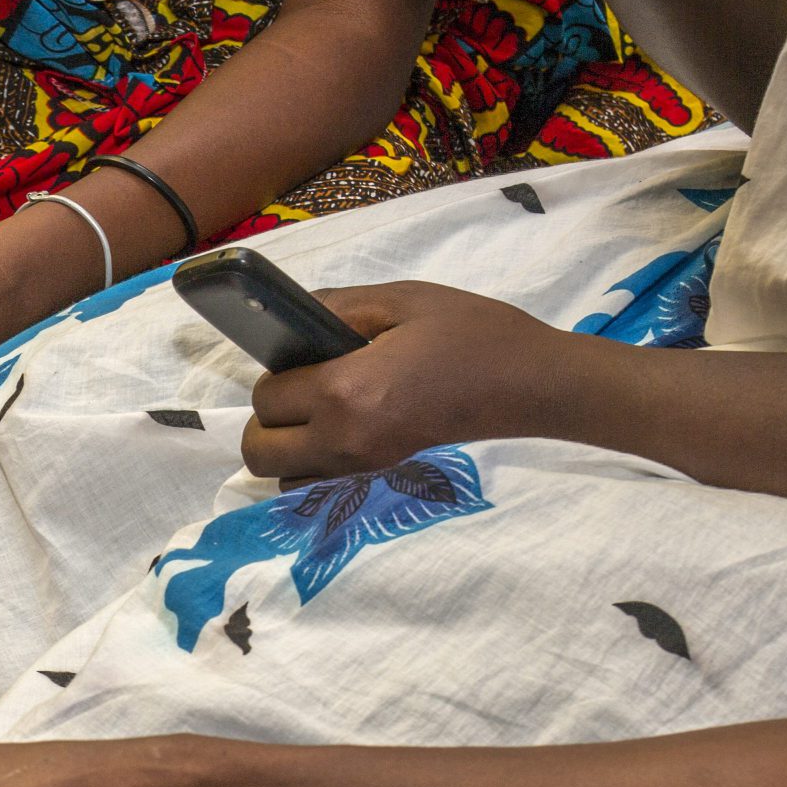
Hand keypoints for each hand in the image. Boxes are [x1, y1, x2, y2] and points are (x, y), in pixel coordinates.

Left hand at [240, 282, 589, 482]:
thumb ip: (335, 307)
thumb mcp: (400, 300)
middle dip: (265, 419)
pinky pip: (315, 486)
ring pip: (281, 477)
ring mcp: (360, 467)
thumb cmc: (469, 334)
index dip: (275, 374)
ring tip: (316, 413)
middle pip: (259, 451)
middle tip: (299, 389)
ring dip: (284, 448)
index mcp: (346, 392)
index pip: (266, 398)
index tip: (302, 358)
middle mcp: (343, 440)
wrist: (527, 383)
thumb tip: (289, 316)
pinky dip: (309, 467)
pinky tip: (336, 432)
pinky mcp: (377, 477)